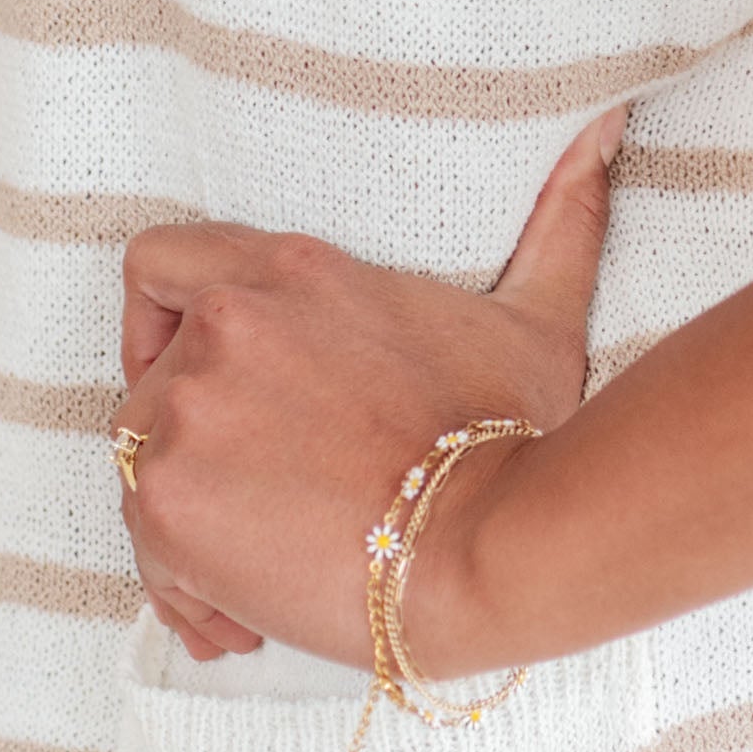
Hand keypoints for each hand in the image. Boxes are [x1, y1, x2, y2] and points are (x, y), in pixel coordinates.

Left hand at [116, 110, 627, 668]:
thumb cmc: (520, 439)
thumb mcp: (536, 318)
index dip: (155, 326)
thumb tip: (607, 127)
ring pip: (145, 475)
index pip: (159, 265)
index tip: (198, 379)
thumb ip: (557, 220)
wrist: (497, 546)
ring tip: (264, 582)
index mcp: (290, 274)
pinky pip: (148, 557)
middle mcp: (226, 329)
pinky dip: (189, 596)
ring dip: (192, 531)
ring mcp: (189, 412)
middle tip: (262, 507)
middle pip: (149, 389)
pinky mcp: (169, 502)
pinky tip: (249, 624)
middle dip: (196, 453)